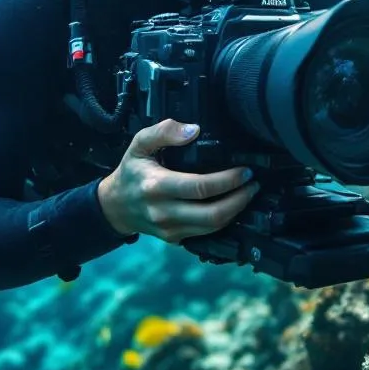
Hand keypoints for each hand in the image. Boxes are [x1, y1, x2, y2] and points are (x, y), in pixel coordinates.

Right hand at [96, 119, 259, 242]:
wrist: (114, 206)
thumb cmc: (131, 172)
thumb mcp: (139, 144)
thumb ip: (164, 131)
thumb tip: (194, 130)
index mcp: (156, 186)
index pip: (201, 187)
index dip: (228, 180)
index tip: (245, 171)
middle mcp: (164, 212)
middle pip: (212, 214)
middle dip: (240, 200)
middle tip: (253, 184)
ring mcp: (170, 230)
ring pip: (212, 227)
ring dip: (236, 211)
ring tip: (248, 193)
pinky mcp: (175, 239)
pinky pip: (206, 234)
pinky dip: (224, 221)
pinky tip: (233, 206)